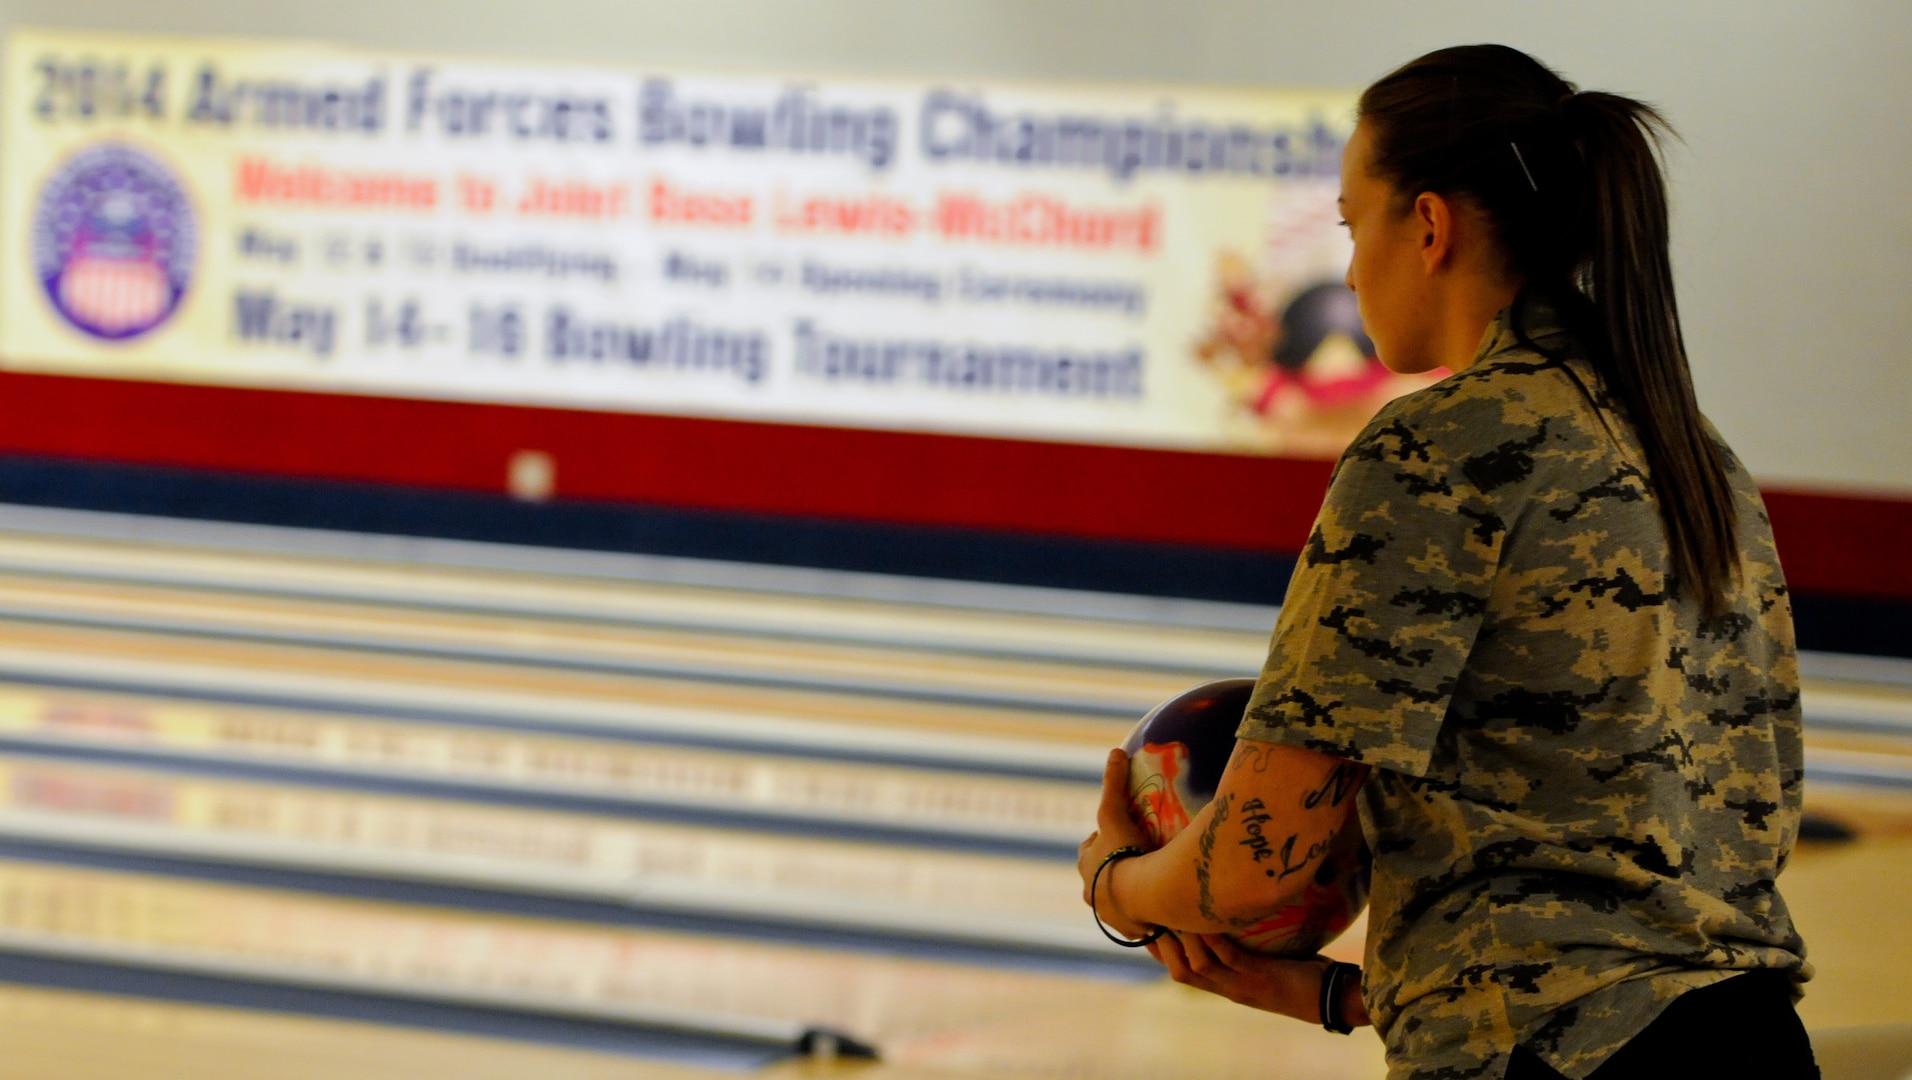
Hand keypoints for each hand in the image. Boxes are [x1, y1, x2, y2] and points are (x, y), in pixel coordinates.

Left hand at [1077, 748, 1154, 940]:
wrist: (1140, 897)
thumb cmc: (1123, 853)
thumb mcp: (1114, 814)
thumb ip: (1113, 783)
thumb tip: (1115, 751)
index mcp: (1086, 866)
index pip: (1088, 850)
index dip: (1099, 841)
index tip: (1116, 835)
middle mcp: (1092, 893)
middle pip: (1099, 877)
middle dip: (1112, 869)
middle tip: (1136, 859)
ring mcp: (1110, 914)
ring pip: (1116, 901)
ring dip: (1129, 894)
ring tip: (1151, 884)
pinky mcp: (1131, 930)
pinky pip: (1138, 921)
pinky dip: (1146, 914)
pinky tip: (1161, 907)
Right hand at [1148, 932, 1369, 1027]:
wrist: (1330, 999)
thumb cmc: (1303, 978)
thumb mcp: (1267, 967)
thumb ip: (1249, 951)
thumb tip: (1240, 917)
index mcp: (1228, 987)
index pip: (1182, 972)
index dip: (1161, 953)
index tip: (1146, 928)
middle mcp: (1229, 988)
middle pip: (1181, 972)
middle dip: (1163, 946)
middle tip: (1153, 916)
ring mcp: (1243, 985)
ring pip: (1197, 966)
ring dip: (1184, 939)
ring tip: (1175, 910)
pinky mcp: (1260, 977)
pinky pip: (1227, 958)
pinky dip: (1213, 939)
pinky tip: (1207, 916)